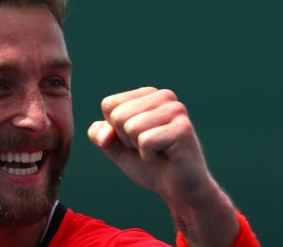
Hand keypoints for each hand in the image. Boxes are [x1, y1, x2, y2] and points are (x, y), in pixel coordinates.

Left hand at [87, 87, 213, 201]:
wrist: (177, 189)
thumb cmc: (148, 164)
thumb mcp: (115, 147)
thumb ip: (99, 134)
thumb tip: (106, 133)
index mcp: (147, 94)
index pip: (109, 105)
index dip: (115, 129)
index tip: (135, 139)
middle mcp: (164, 96)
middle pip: (118, 115)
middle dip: (126, 139)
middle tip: (148, 147)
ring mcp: (176, 110)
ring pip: (131, 127)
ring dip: (138, 147)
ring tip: (157, 151)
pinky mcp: (183, 129)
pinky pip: (145, 140)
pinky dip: (148, 155)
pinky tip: (164, 156)